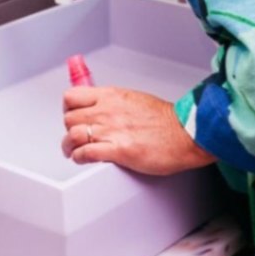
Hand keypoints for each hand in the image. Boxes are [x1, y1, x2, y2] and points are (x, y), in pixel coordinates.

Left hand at [62, 85, 214, 176]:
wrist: (186, 133)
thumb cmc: (166, 120)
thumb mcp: (133, 99)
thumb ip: (113, 102)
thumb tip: (100, 107)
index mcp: (110, 96)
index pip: (72, 96)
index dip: (68, 108)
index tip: (71, 115)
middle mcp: (107, 111)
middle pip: (69, 118)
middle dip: (68, 129)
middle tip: (72, 137)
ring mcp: (111, 130)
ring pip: (73, 135)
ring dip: (69, 146)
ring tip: (72, 151)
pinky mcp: (118, 150)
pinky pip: (86, 153)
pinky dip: (79, 157)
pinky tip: (82, 159)